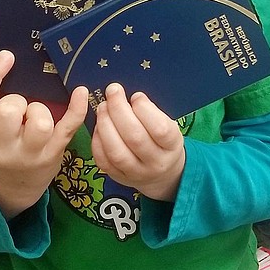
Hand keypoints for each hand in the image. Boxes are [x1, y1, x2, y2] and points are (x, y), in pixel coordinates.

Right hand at [0, 50, 87, 217]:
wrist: (14, 187)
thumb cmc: (1, 147)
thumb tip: (10, 60)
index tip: (7, 56)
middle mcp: (1, 148)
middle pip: (8, 110)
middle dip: (17, 102)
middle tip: (19, 113)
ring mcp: (29, 154)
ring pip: (40, 122)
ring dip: (39, 111)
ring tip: (35, 120)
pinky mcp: (53, 155)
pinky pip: (68, 127)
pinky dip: (77, 108)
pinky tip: (80, 92)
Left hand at [91, 83, 184, 200]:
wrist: (161, 174)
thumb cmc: (162, 142)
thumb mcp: (167, 126)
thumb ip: (152, 113)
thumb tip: (131, 98)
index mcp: (172, 146)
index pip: (160, 129)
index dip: (145, 109)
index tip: (136, 96)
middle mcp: (155, 162)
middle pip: (135, 138)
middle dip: (119, 110)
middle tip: (113, 92)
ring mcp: (136, 173)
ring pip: (117, 151)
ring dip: (105, 124)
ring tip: (103, 107)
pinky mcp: (118, 177)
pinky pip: (103, 160)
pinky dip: (97, 140)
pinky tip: (99, 125)